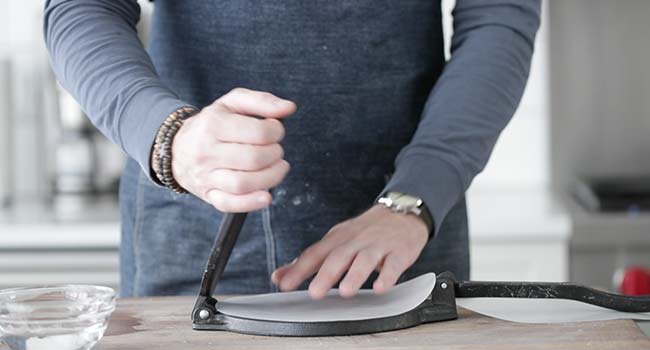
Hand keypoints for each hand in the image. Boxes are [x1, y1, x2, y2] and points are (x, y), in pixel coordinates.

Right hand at [170, 88, 295, 211]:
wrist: (176, 148)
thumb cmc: (212, 124)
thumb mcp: (232, 103)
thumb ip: (262, 101)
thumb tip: (289, 108)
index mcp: (213, 124)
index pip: (258, 132)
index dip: (276, 131)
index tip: (276, 131)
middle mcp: (206, 151)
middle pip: (254, 159)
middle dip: (275, 154)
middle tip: (275, 150)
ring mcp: (205, 176)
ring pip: (244, 183)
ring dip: (271, 178)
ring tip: (277, 168)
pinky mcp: (208, 195)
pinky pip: (230, 204)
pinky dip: (252, 203)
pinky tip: (266, 196)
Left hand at [271, 204, 428, 298]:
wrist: (402, 212)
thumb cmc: (365, 232)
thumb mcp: (335, 241)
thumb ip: (308, 261)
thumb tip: (279, 277)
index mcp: (337, 239)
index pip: (314, 253)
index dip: (298, 269)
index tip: (284, 285)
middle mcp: (355, 241)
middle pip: (338, 256)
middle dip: (325, 275)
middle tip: (314, 293)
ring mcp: (378, 246)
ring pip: (364, 260)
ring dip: (354, 275)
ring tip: (345, 291)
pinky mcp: (399, 252)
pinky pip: (393, 264)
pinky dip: (387, 276)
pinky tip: (380, 287)